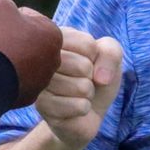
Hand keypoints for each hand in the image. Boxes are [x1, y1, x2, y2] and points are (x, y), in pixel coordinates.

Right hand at [0, 0, 62, 105]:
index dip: (9, 18)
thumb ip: (8, 6)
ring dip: (10, 59)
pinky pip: (15, 81)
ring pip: (23, 62)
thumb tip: (9, 15)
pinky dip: (6, 76)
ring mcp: (43, 80)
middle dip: (14, 40)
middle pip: (29, 42)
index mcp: (54, 34)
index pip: (30, 18)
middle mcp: (55, 59)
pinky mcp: (29, 96)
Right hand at [37, 26, 122, 149]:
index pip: (87, 44)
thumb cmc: (96, 78)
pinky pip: (78, 106)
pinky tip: (72, 108)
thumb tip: (101, 78)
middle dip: (91, 77)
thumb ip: (111, 52)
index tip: (87, 61)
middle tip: (81, 80)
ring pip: (81, 87)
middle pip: (82, 66)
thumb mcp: (110, 57)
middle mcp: (41, 57)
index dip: (96, 57)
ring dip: (87, 93)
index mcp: (56, 37)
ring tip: (76, 93)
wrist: (86, 111)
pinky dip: (83, 108)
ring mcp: (39, 82)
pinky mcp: (42, 106)